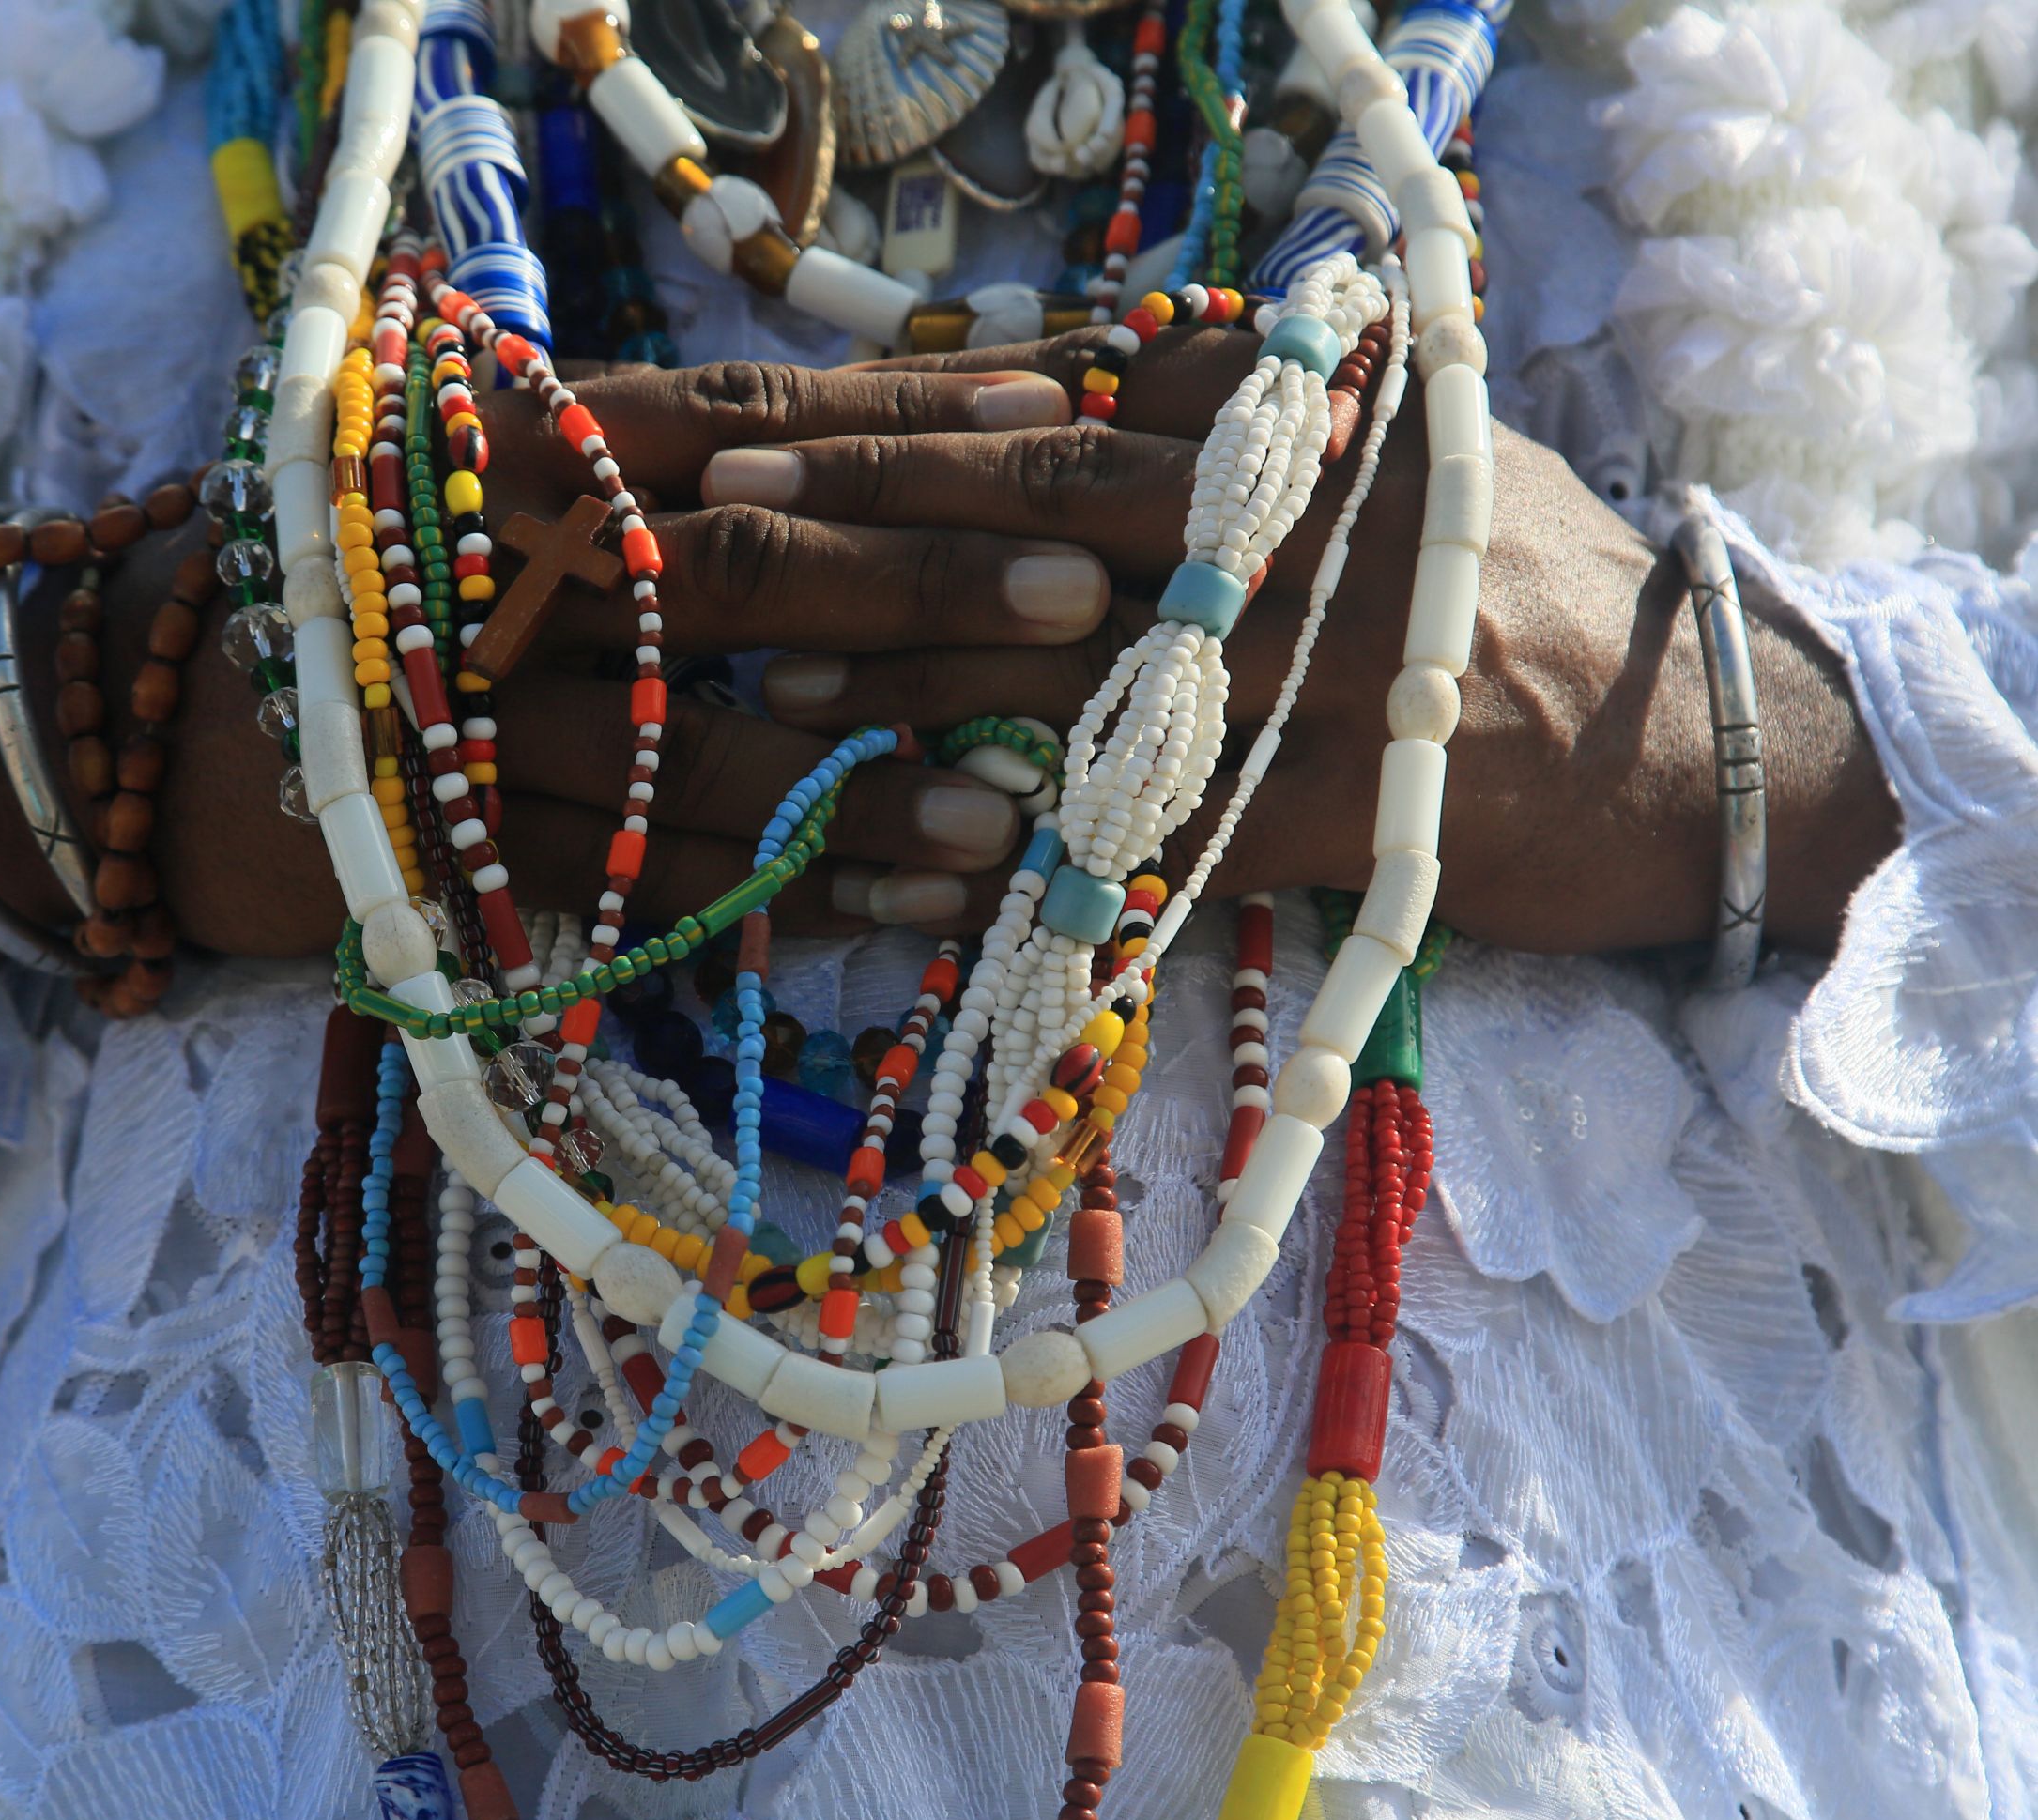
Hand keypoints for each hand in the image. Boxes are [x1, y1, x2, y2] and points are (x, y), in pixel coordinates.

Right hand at [0, 358, 1113, 984]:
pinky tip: (929, 893)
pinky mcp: (450, 855)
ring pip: (702, 736)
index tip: (1078, 418)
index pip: (745, 416)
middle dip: (934, 565)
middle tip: (1106, 574)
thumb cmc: (335, 585)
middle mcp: (495, 562)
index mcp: (509, 445)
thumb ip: (644, 466)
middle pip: (744, 557)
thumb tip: (872, 450)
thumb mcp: (471, 483)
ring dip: (888, 757)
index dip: (913, 419)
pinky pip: (647, 876)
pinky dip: (793, 887)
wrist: (110, 730)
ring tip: (1053, 772)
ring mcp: (466, 716)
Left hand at [709, 326, 1898, 953]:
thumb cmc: (1518, 578)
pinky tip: (902, 858)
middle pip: (1035, 501)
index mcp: (1304, 414)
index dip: (896, 414)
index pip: (1062, 391)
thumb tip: (1065, 373)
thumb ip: (1242, 407)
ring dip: (898, 675)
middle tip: (711, 522)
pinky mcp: (1333, 811)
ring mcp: (1312, 667)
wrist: (1695, 740)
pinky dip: (1023, 844)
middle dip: (857, 513)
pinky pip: (1146, 828)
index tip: (763, 428)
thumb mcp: (1394, 446)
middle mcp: (1296, 521)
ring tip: (760, 682)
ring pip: (1065, 657)